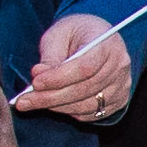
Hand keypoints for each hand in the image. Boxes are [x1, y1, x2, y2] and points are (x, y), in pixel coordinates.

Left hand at [20, 12, 137, 122]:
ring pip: (87, 104)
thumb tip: (39, 75)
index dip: (59, 78)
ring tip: (33, 102)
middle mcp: (119, 65)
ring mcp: (122, 85)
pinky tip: (54, 104)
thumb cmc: (76, 33)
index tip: (35, 83)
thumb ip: (50, 55)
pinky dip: (70, 111)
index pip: (85, 66)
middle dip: (51, 97)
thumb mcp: (58, 34)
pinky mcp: (118, 100)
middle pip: (85, 89)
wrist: (97, 36)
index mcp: (107, 43)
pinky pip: (91, 113)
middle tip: (24, 101)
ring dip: (57, 106)